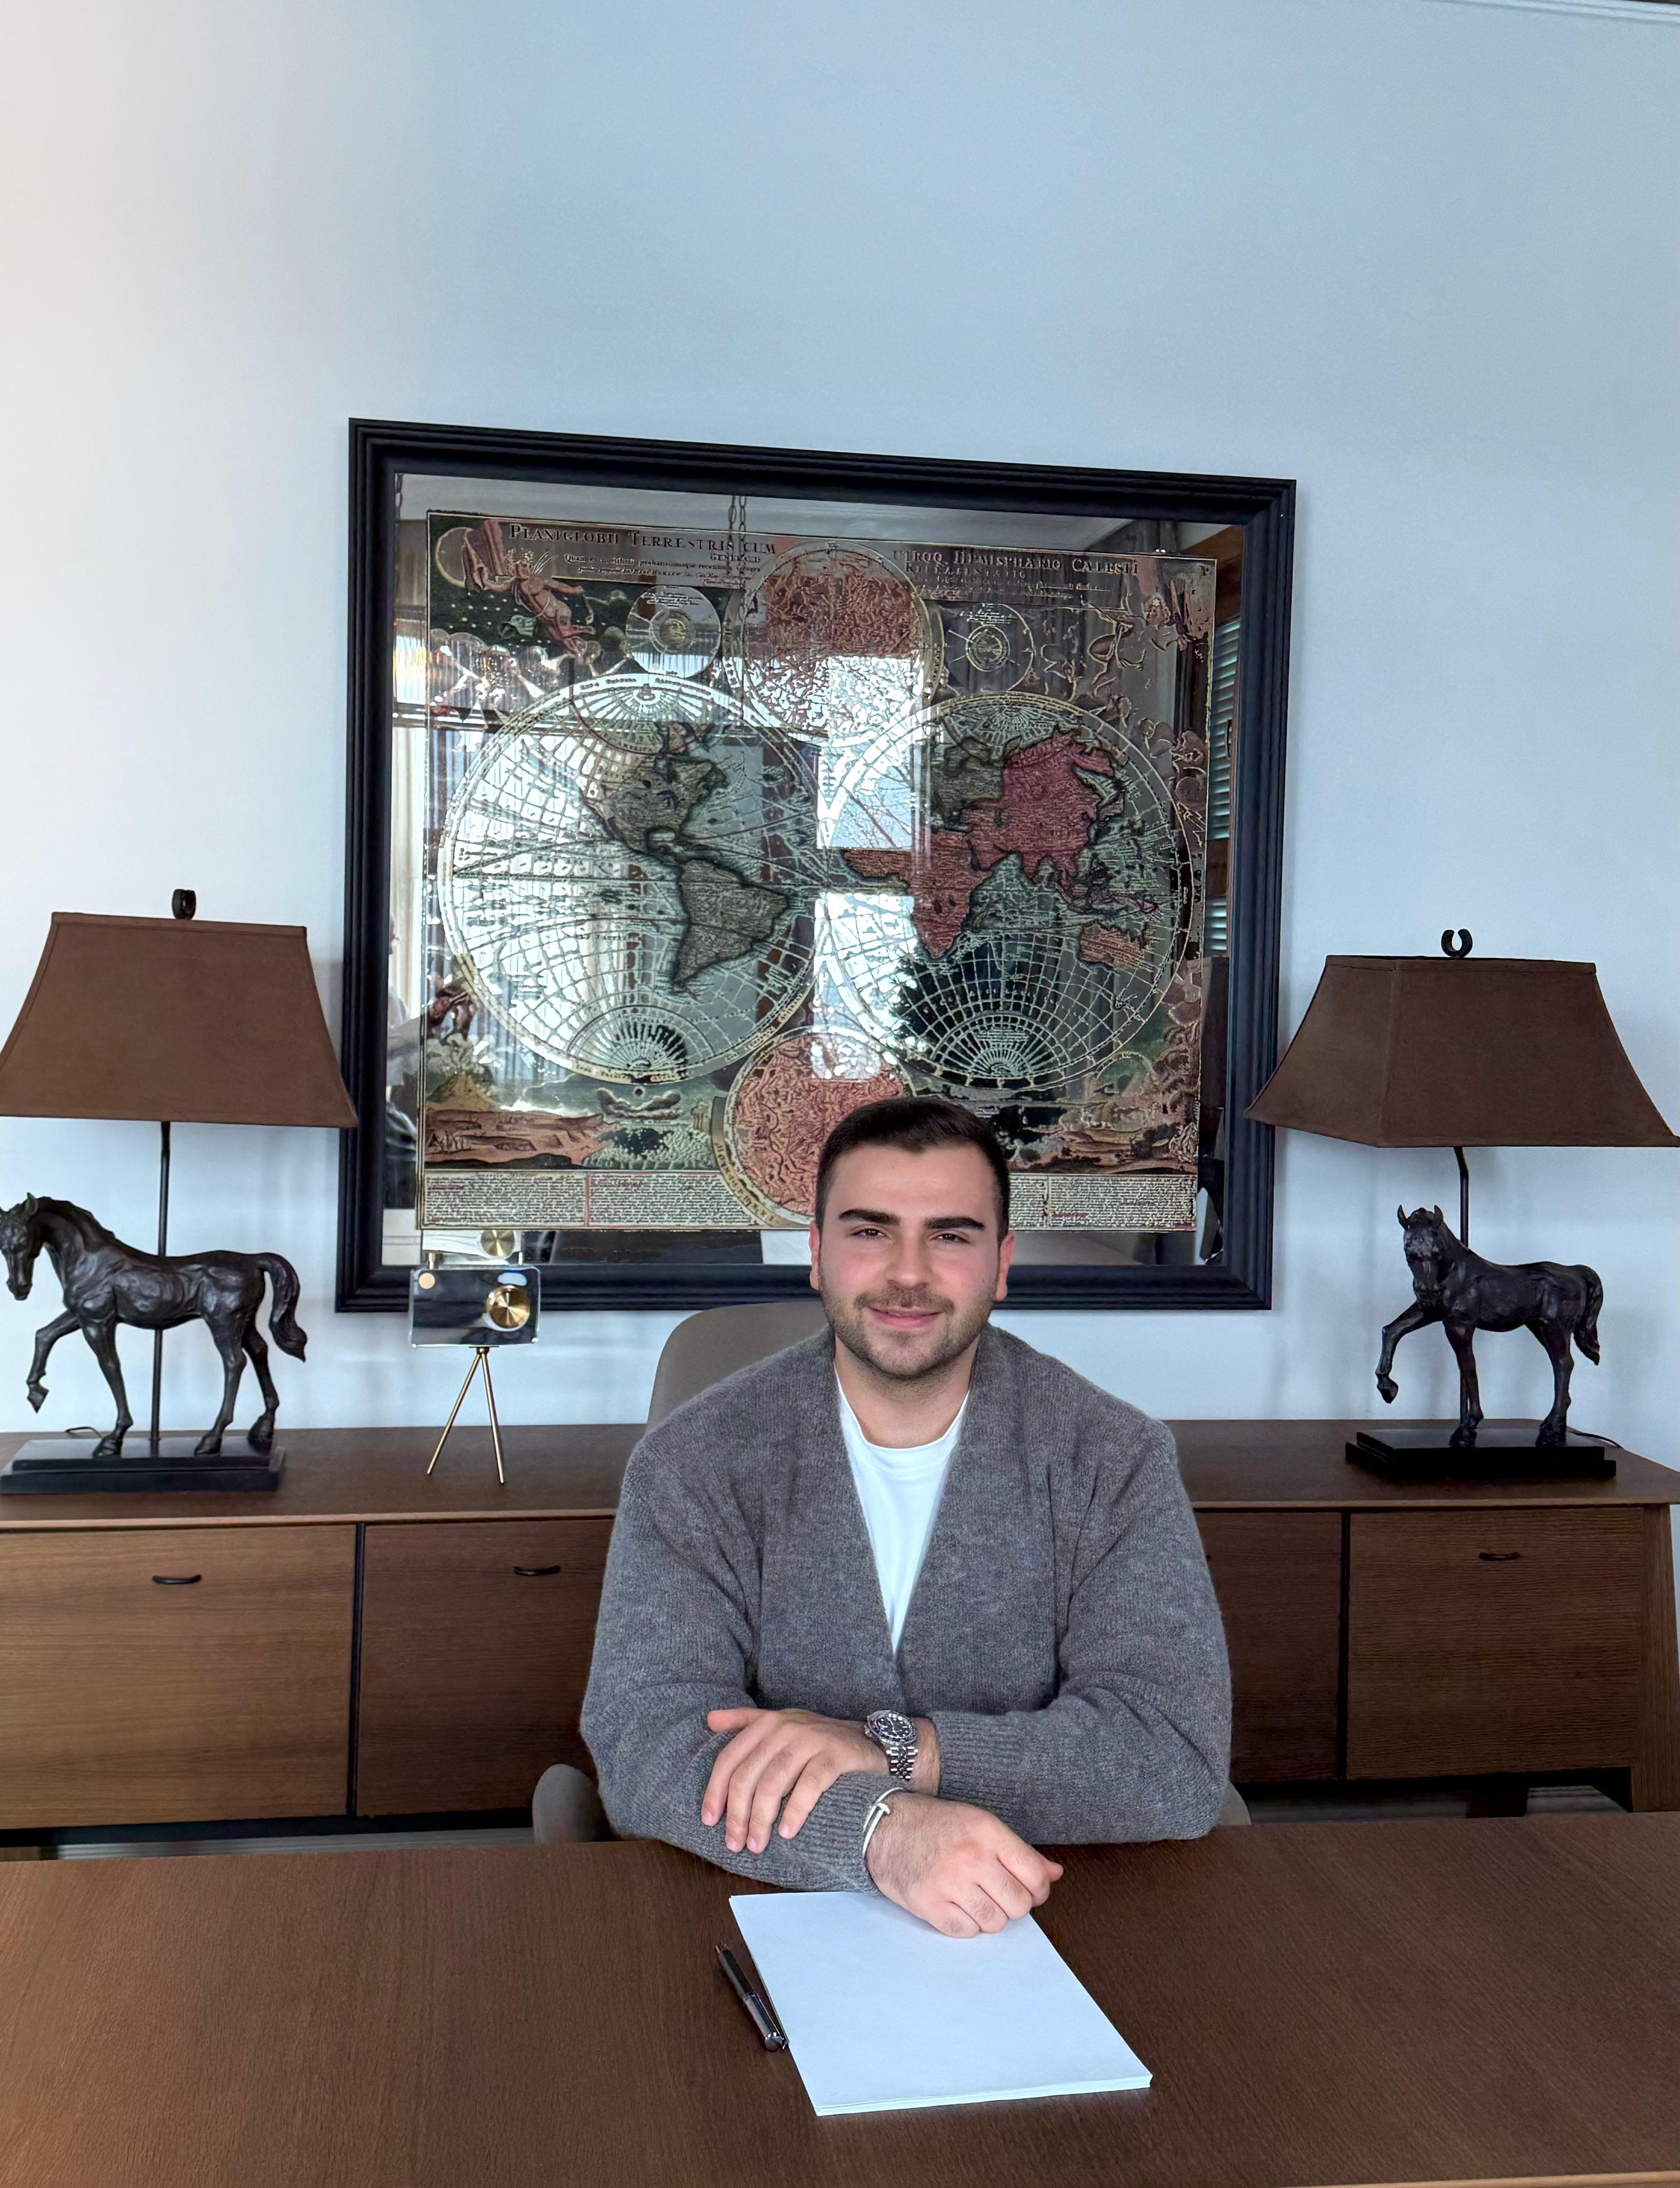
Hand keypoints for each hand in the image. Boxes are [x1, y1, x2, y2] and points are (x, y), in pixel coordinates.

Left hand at [702, 1708, 884, 1854]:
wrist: (868, 1741)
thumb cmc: (816, 1740)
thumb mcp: (780, 1724)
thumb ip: (744, 1721)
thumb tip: (710, 1720)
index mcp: (767, 1723)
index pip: (730, 1759)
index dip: (715, 1791)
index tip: (709, 1821)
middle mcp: (785, 1728)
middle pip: (748, 1775)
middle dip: (737, 1814)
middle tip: (735, 1843)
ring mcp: (811, 1740)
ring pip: (774, 1783)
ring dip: (761, 1819)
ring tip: (757, 1844)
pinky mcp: (834, 1756)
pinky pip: (809, 1785)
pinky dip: (795, 1811)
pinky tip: (787, 1832)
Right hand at [865, 1791, 1061, 1937]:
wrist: (887, 1829)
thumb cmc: (938, 1826)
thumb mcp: (981, 1824)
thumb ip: (1020, 1851)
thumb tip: (1056, 1873)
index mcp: (987, 1832)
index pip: (1034, 1875)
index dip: (1038, 1889)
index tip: (1029, 1889)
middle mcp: (971, 1857)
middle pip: (1019, 1905)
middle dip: (1013, 1904)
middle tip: (998, 1894)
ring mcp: (948, 1882)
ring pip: (995, 1922)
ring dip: (990, 1916)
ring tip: (976, 1899)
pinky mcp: (928, 1904)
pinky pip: (966, 1932)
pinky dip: (966, 1925)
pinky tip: (957, 1906)